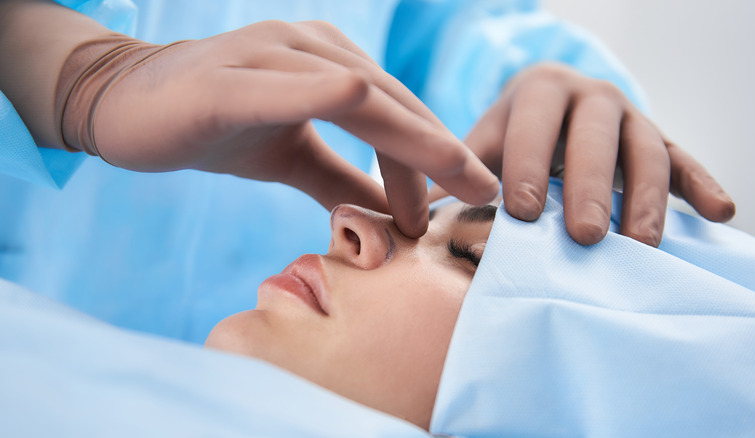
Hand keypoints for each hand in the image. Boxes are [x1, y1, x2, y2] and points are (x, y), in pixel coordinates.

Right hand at [60, 20, 497, 237]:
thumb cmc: (215, 124)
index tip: (470, 201)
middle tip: (485, 198)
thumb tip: (393, 217)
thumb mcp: (293, 159)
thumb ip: (343, 181)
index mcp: (330, 63)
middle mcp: (312, 48)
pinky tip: (369, 111)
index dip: (438, 157)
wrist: (126, 104)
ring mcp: (271, 55)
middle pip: (394, 104)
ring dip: (408, 145)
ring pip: (360, 95)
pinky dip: (335, 98)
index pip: (399, 114)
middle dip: (444, 154)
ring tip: (441, 198)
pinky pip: (294, 85)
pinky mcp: (230, 79)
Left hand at [449, 62, 734, 245]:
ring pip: (645, 151)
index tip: (520, 212)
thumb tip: (415, 224)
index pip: (533, 124)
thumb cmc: (513, 138)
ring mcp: (632, 116)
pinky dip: (702, 183)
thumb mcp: (484, 146)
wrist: (556, 106)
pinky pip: (685, 158)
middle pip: (596, 137)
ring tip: (641, 244)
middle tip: (583, 237)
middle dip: (589, 187)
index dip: (527, 165)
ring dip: (646, 197)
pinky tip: (721, 213)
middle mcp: (591, 96)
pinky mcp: (661, 139)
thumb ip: (458, 178)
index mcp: (539, 91)